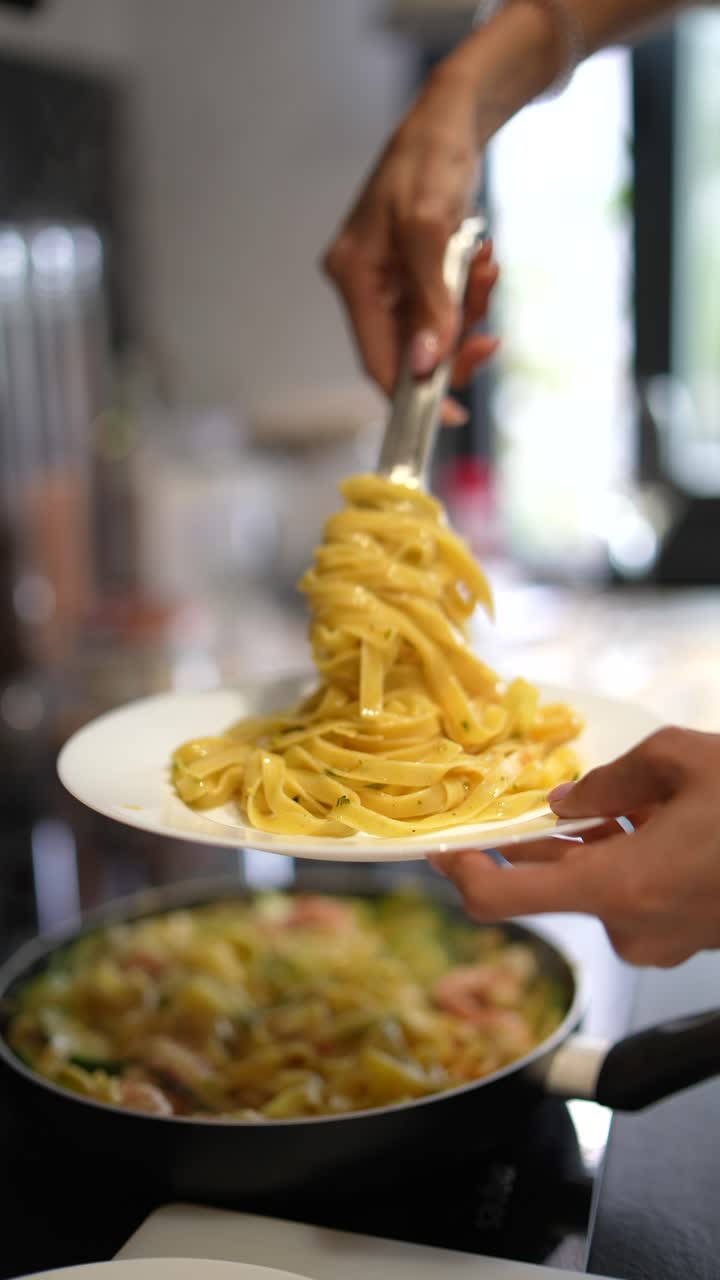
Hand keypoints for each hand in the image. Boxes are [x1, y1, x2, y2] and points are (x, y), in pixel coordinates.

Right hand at [323, 67, 497, 421]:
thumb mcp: (431, 230)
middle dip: (454, 343)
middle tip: (490, 338)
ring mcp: (390, 279)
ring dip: (470, 309)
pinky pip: (445, 303)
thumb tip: (426, 362)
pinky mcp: (415, 271)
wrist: (450, 118)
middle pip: (409, 348)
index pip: (376, 358)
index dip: (410, 394)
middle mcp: (365, 283)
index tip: (448, 417)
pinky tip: (484, 260)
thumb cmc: (430, 160)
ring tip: (488, 269)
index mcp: (353, 276)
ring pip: (434, 328)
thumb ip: (429, 300)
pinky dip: (470, 291)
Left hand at [430, 727, 719, 967]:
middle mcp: (632, 927)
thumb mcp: (684, 761)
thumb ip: (612, 780)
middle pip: (555, 883)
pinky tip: (660, 822)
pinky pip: (633, 895)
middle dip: (552, 835)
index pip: (502, 900)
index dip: (462, 873)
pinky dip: (629, 859)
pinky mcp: (685, 940)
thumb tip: (568, 799)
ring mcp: (660, 940)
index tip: (444, 846)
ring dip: (598, 842)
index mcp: (619, 886)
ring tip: (641, 795)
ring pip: (599, 884)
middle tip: (558, 789)